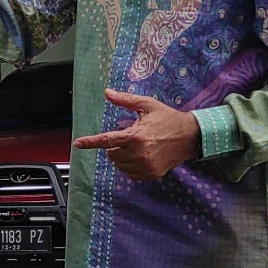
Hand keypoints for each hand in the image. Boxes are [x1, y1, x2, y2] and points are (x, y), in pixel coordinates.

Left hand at [72, 90, 200, 181]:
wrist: (190, 136)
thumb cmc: (167, 118)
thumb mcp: (147, 105)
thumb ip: (126, 100)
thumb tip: (107, 93)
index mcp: (135, 136)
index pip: (107, 140)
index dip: (90, 142)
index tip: (77, 144)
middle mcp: (139, 154)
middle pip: (112, 154)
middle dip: (115, 146)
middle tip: (129, 137)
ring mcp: (146, 166)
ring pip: (120, 165)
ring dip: (122, 156)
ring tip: (137, 146)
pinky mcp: (151, 174)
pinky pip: (131, 174)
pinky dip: (131, 166)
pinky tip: (141, 156)